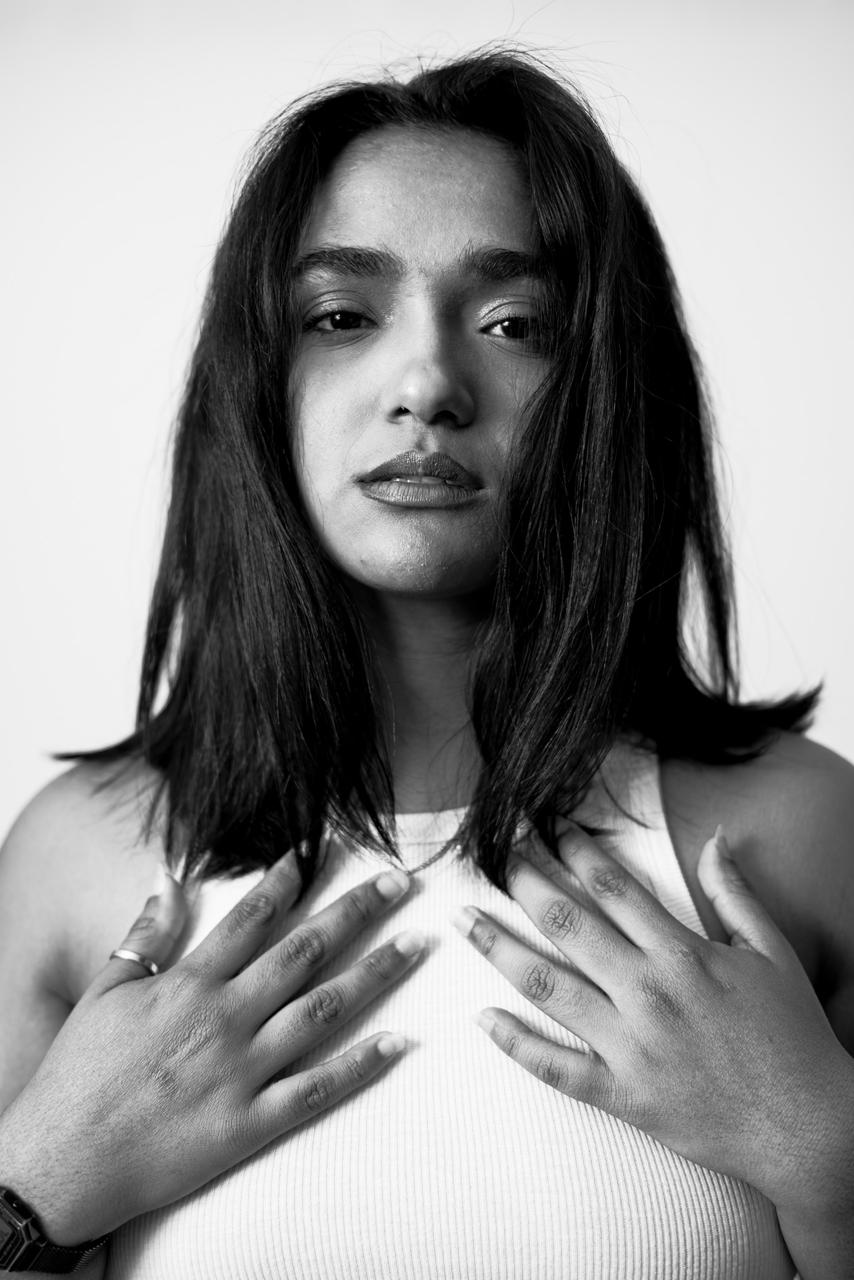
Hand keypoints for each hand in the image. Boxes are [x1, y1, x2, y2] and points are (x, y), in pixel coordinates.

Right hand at [0, 854, 421, 1243]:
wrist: (61, 1164)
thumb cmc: (79, 1075)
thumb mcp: (105, 990)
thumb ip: (145, 933)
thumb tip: (168, 877)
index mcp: (190, 982)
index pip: (253, 916)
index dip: (292, 878)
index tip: (325, 848)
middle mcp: (225, 1017)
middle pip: (304, 951)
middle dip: (357, 912)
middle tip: (400, 882)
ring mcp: (242, 1071)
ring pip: (323, 1010)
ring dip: (375, 974)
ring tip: (417, 945)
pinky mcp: (249, 1122)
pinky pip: (317, 1089)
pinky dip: (361, 1066)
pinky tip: (400, 1042)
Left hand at [451, 822, 853, 1216]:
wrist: (809, 1129)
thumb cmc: (792, 1036)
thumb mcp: (772, 953)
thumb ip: (735, 893)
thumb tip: (714, 838)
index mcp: (683, 953)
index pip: (613, 887)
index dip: (573, 851)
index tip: (545, 827)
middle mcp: (649, 993)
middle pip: (568, 924)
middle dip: (524, 881)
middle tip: (492, 852)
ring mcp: (632, 1046)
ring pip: (549, 987)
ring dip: (500, 950)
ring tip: (464, 921)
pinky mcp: (624, 1096)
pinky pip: (556, 1069)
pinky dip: (516, 1044)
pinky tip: (482, 1018)